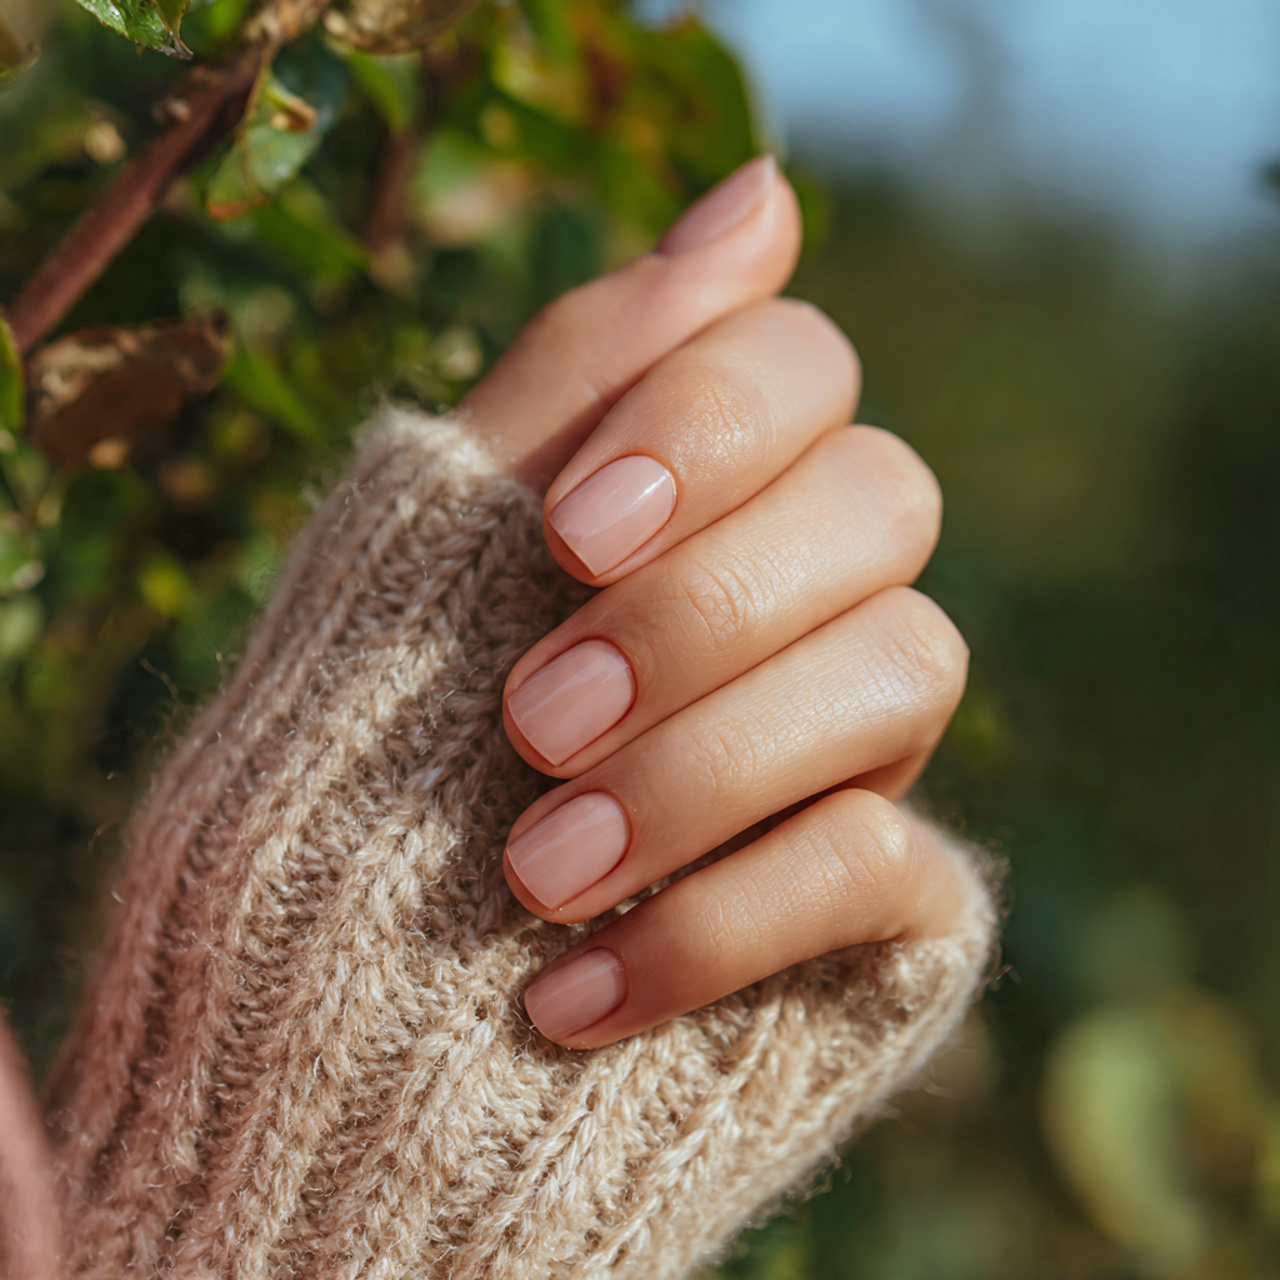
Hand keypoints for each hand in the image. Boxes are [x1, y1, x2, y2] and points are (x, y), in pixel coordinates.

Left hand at [461, 156, 968, 1047]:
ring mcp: (860, 753)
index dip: (710, 414)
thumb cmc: (372, 767)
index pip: (801, 361)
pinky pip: (890, 873)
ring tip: (533, 871)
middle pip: (883, 501)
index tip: (565, 532)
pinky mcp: (885, 907)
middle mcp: (809, 603)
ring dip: (705, 768)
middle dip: (701, 605)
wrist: (344, 1030)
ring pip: (910, 670)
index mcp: (711, 500)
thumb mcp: (434, 545)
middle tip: (530, 722)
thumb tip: (762, 189)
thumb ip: (586, 370)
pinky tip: (569, 994)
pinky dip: (720, 927)